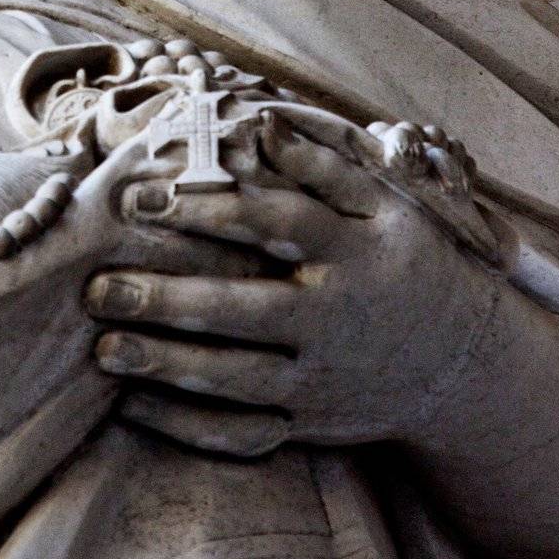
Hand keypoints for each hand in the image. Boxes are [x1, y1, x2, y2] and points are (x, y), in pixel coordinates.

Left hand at [85, 113, 501, 456]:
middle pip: (243, 313)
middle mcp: (333, 322)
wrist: (461, 363)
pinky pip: (242, 435)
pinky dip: (187, 427)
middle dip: (167, 301)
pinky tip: (133, 406)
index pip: (274, 225)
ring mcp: (321, 382)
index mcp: (350, 255)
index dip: (207, 209)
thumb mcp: (385, 205)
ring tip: (103, 349)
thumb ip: (322, 165)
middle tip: (98, 288)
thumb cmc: (406, 261)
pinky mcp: (310, 426)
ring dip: (166, 367)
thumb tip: (260, 123)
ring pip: (235, 382)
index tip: (141, 198)